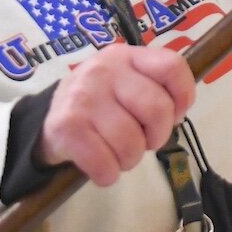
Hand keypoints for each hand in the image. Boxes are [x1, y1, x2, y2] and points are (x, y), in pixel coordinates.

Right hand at [37, 45, 195, 185]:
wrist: (47, 119)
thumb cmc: (99, 103)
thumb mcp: (125, 81)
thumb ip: (153, 87)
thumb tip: (178, 113)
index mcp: (126, 56)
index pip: (171, 66)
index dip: (183, 96)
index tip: (175, 115)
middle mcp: (105, 70)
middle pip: (157, 109)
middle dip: (157, 137)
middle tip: (144, 142)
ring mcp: (84, 97)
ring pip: (131, 142)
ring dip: (130, 160)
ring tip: (118, 154)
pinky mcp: (67, 127)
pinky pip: (105, 164)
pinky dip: (108, 174)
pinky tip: (102, 167)